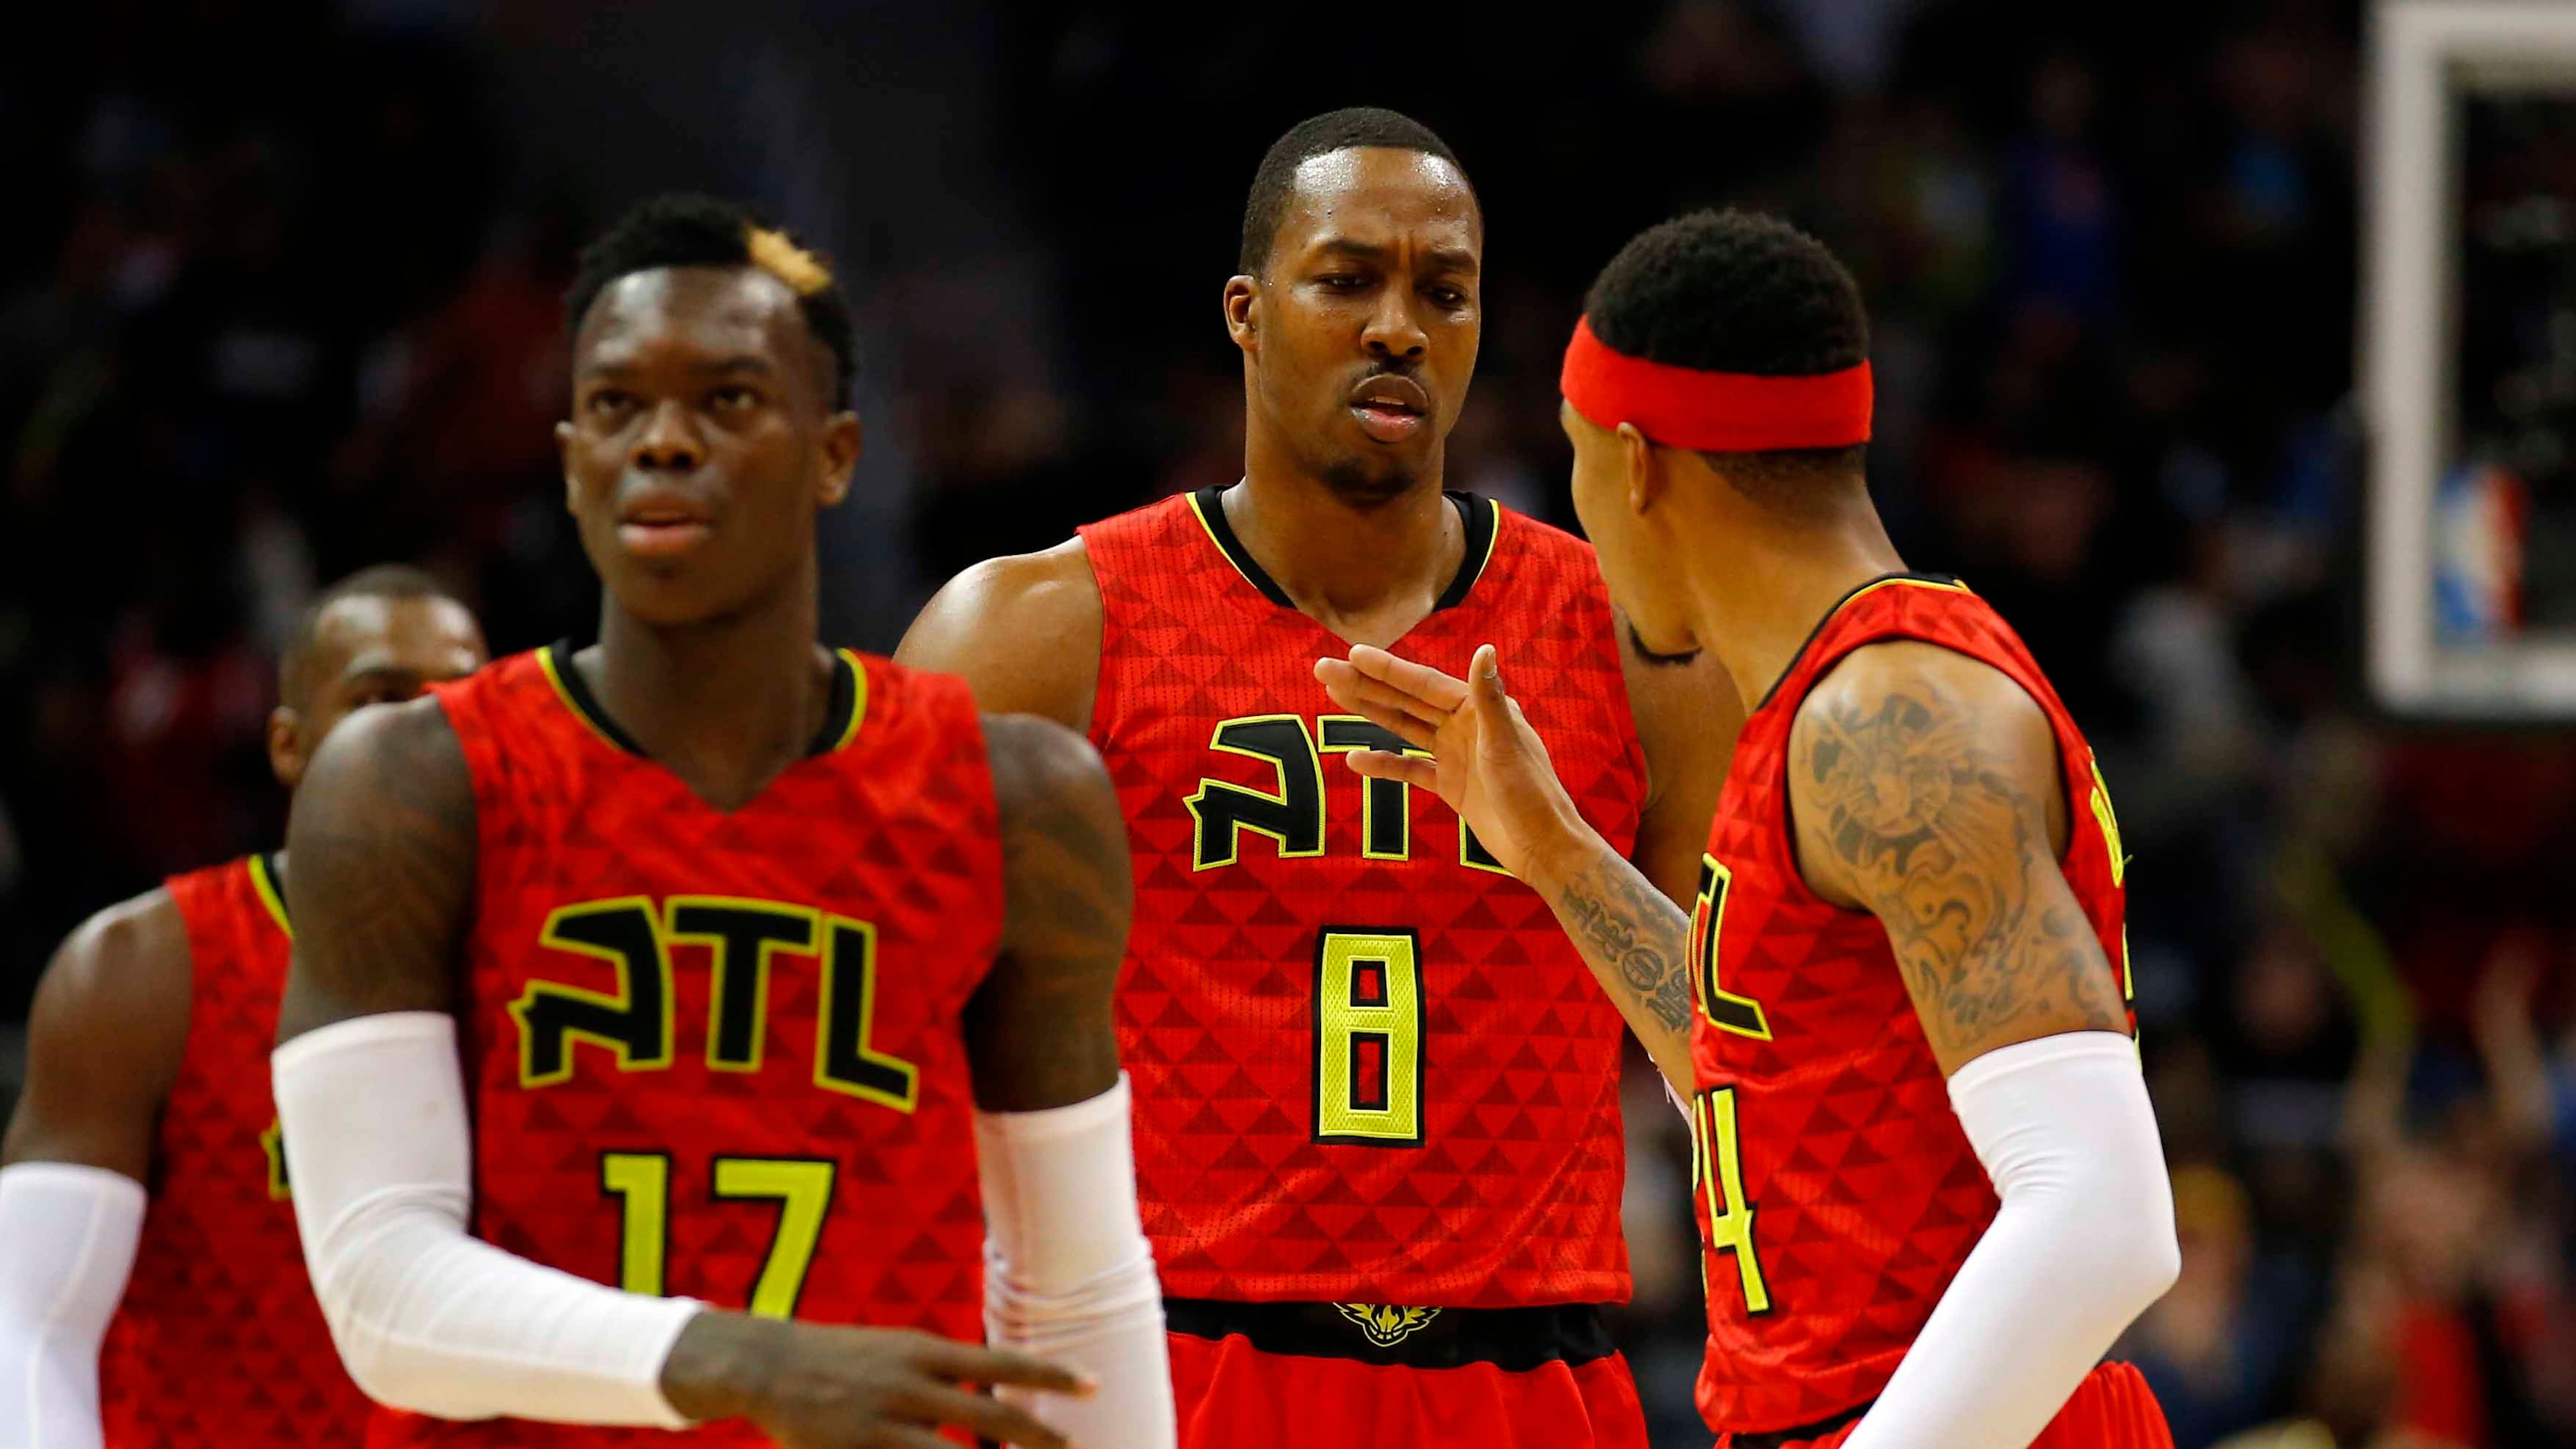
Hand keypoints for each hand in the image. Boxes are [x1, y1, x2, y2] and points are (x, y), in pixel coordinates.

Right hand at [660, 1310, 1092, 1448]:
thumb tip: (992, 1394)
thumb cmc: (845, 1359)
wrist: (768, 1365)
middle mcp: (912, 1385)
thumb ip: (944, 1374)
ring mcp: (885, 1423)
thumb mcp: (899, 1352)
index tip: (1093, 1384)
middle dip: (1040, 1436)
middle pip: (992, 1416)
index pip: (1002, 1362)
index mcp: (925, 1352)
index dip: (1050, 1374)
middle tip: (1074, 1446)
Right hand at [1313, 643, 1588, 887]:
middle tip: (1323, 669)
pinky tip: (1354, 760)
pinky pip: (1408, 769)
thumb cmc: (1531, 792)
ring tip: (1332, 695)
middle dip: (1365, 685)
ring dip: (1368, 713)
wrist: (1540, 846)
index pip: (1424, 684)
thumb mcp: (1505, 744)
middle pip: (1405, 700)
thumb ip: (1488, 698)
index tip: (1353, 654)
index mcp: (1478, 709)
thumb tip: (1485, 648)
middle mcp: (1464, 725)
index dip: (1388, 669)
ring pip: (1403, 728)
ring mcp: (1453, 754)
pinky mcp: (1448, 784)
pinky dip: (1383, 765)